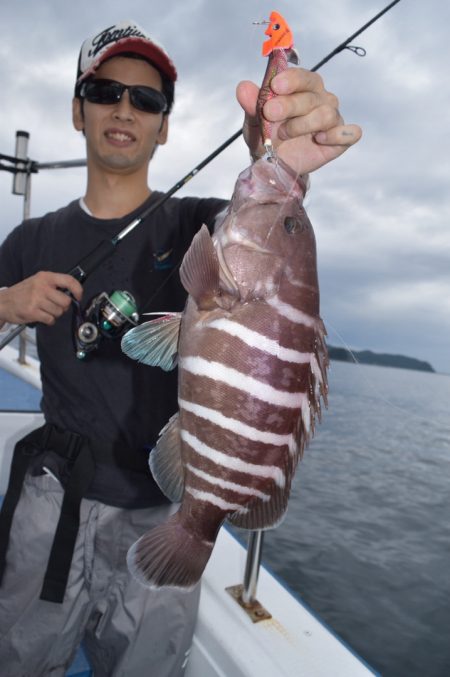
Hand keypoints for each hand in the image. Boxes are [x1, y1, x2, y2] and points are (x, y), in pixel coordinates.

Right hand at [0, 272, 82, 325]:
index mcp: (45, 277)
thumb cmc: (24, 292)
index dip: (78, 290)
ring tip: (45, 310)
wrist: (3, 302)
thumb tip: (73, 293)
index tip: (78, 297)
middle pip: (66, 301)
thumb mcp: (38, 281)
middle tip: (55, 306)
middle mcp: (42, 286)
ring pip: (59, 312)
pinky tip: (41, 316)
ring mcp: (36, 299)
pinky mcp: (32, 311)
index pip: (69, 280)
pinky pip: (50, 319)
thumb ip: (54, 285)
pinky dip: (48, 320)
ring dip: (54, 314)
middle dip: (63, 307)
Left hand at [236, 67, 361, 174]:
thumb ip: (251, 105)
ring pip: (326, 114)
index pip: (303, 76)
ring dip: (303, 124)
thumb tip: (242, 87)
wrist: (275, 165)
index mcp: (302, 87)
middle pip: (313, 95)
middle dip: (290, 105)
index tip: (275, 86)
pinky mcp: (341, 139)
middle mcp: (321, 98)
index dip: (291, 79)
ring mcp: (333, 118)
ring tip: (285, 134)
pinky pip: (350, 133)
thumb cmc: (267, 137)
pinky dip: (337, 135)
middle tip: (270, 114)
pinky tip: (319, 139)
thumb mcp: (254, 122)